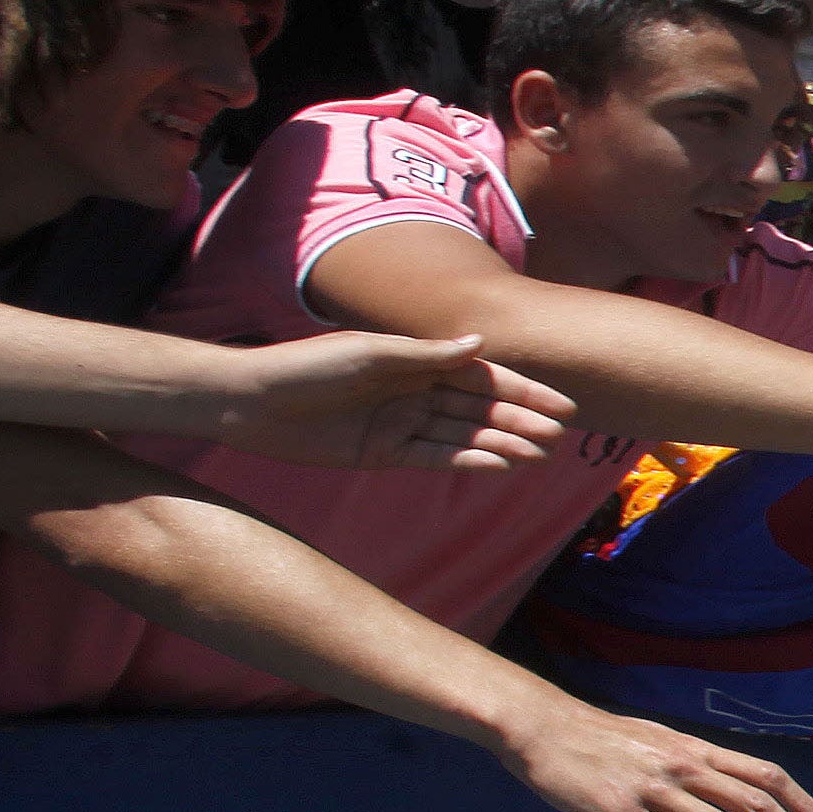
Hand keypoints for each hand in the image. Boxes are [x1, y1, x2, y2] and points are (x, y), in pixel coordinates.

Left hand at [206, 332, 573, 472]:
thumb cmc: (308, 367)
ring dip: (502, 443)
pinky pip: (436, 457)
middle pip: (478, 408)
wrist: (253, 401)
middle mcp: (414, 390)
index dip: (521, 389)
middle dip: (519, 420)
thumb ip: (426, 355)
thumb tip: (479, 345)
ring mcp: (402, 422)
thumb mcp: (371, 353)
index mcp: (414, 359)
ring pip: (463, 434)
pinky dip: (468, 461)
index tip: (559, 406)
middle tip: (558, 437)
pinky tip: (499, 465)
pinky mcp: (385, 452)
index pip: (480, 375)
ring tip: (539, 455)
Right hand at [496, 696, 812, 811]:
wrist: (543, 729)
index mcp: (694, 750)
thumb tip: (719, 780)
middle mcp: (684, 767)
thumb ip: (689, 762)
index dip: (800, 801)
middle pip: (755, 802)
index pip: (764, 774)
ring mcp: (656, 790)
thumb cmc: (597, 738)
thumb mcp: (655, 740)